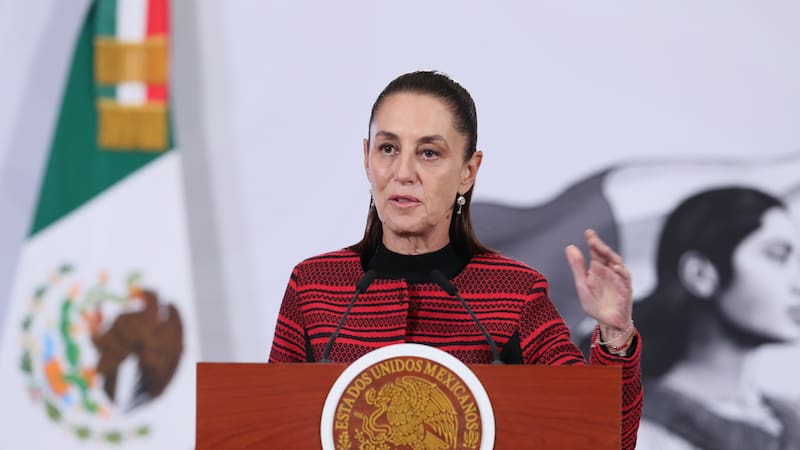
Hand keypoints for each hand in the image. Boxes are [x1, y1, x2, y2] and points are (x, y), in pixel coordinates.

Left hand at [565, 229, 632, 345]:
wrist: (606, 322)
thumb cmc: (594, 304)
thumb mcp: (582, 284)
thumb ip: (577, 266)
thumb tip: (569, 246)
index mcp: (598, 269)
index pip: (596, 252)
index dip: (593, 242)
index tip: (588, 232)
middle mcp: (609, 271)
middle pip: (607, 255)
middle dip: (601, 246)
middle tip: (593, 239)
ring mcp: (618, 279)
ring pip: (618, 263)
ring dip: (611, 256)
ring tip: (603, 249)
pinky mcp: (626, 289)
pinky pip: (625, 278)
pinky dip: (621, 272)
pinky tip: (615, 266)